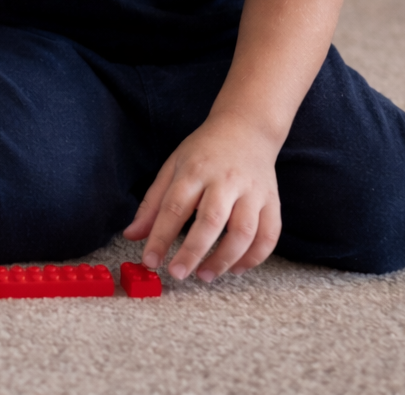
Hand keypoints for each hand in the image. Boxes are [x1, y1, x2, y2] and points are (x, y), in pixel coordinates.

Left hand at [121, 112, 282, 281]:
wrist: (246, 128)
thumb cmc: (204, 152)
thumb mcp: (172, 167)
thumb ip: (152, 204)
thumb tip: (132, 235)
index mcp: (195, 170)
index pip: (174, 207)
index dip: (161, 237)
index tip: (150, 261)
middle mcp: (225, 180)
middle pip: (211, 220)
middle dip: (193, 251)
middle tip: (177, 274)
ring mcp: (252, 191)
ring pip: (244, 231)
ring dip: (225, 259)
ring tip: (205, 275)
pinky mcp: (272, 201)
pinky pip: (269, 235)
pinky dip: (254, 257)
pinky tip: (236, 268)